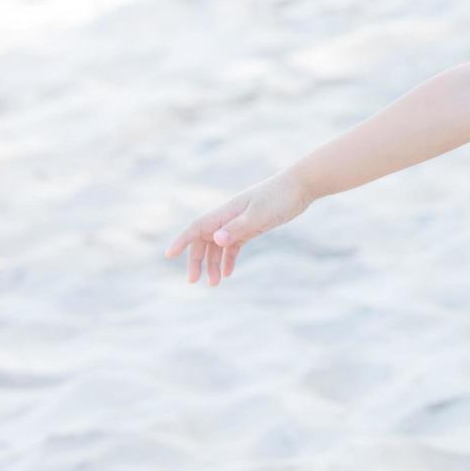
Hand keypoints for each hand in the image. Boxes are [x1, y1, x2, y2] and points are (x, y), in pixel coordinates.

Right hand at [163, 173, 312, 285]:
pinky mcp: (251, 226)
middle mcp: (228, 217)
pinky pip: (233, 245)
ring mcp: (239, 222)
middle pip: (204, 240)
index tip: (169, 255)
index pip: (197, 227)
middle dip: (196, 260)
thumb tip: (215, 240)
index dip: (182, 241)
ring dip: (214, 264)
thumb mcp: (259, 215)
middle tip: (193, 280)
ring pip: (218, 245)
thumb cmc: (279, 198)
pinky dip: (229, 258)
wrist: (300, 186)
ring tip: (214, 284)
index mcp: (226, 211)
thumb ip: (238, 228)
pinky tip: (228, 273)